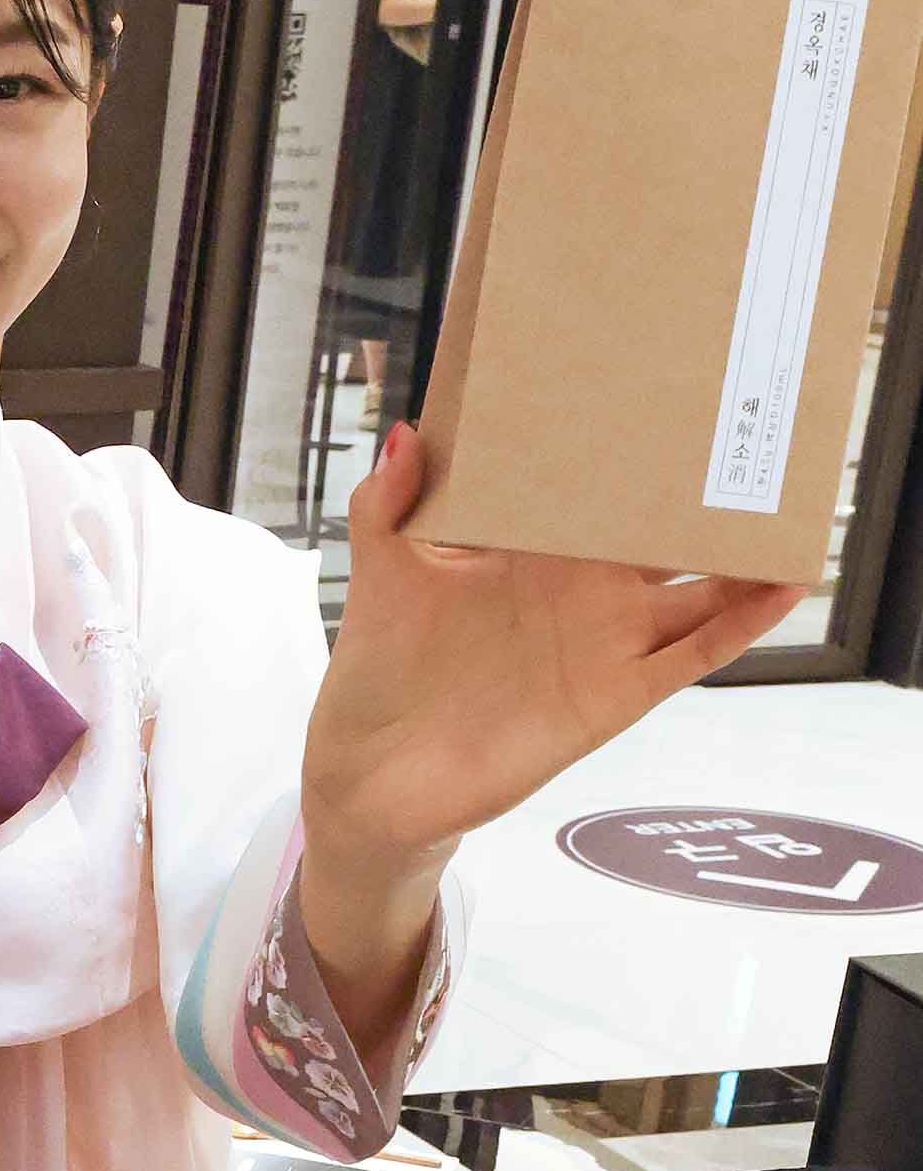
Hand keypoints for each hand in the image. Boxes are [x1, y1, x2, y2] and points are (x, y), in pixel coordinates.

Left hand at [304, 422, 802, 873]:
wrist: (374, 773)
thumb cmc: (378, 669)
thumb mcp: (381, 572)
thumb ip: (389, 504)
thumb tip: (407, 435)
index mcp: (533, 549)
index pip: (601, 489)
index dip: (638, 449)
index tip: (678, 396)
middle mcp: (582, 589)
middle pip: (667, 531)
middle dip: (711, 490)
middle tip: (760, 435)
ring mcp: (606, 642)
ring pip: (699, 589)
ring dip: (745, 554)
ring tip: (796, 510)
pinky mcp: (616, 696)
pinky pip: (692, 656)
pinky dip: (740, 624)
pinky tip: (782, 588)